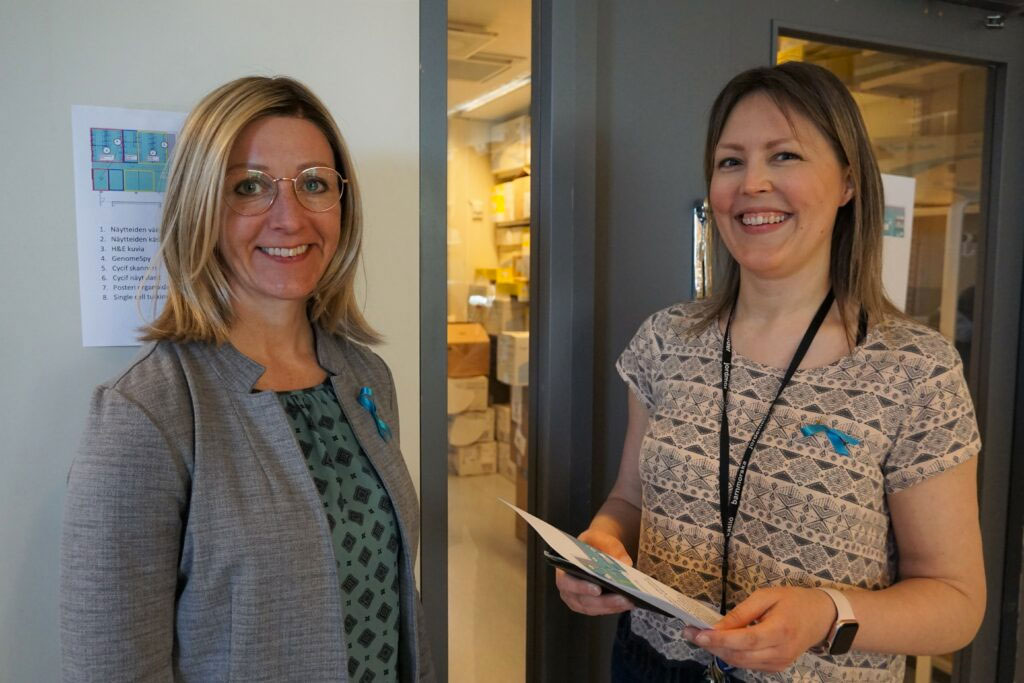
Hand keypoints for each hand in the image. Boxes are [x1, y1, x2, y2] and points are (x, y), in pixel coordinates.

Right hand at [555, 528, 634, 615]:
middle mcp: (568, 589)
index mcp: (563, 570)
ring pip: (594, 608)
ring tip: (629, 601)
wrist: (597, 548)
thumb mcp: (599, 537)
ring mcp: (578, 600)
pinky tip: (628, 603)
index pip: (566, 583)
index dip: (580, 587)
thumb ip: (610, 546)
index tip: (598, 589)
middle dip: (604, 601)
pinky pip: (601, 610)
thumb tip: (625, 562)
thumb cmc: (594, 543)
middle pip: (583, 600)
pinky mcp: (590, 606)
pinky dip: (614, 608)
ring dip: (612, 606)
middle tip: (622, 597)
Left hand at [682, 587, 836, 672]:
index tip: (697, 633)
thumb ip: (741, 613)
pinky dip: (731, 655)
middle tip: (689, 632)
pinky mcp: (776, 667)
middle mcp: (779, 652)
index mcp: (779, 631)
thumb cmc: (794, 601)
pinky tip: (720, 643)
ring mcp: (779, 663)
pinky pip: (748, 665)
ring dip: (717, 651)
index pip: (744, 640)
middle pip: (738, 655)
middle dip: (711, 645)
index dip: (719, 639)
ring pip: (740, 663)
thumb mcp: (766, 597)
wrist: (821, 617)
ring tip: (700, 636)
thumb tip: (717, 626)